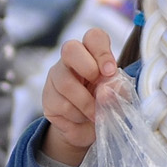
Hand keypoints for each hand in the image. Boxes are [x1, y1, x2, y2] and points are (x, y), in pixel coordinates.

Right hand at [40, 28, 118, 166]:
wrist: (88, 130)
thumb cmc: (105, 104)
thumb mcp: (119, 95)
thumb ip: (118, 89)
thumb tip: (106, 91)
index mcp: (91, 53)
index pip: (93, 37)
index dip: (103, 52)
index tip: (111, 72)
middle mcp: (70, 61)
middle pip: (70, 49)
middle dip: (88, 68)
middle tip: (100, 89)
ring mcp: (55, 77)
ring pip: (66, 83)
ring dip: (87, 103)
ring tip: (96, 114)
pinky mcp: (47, 98)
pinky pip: (62, 105)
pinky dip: (78, 116)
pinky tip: (82, 118)